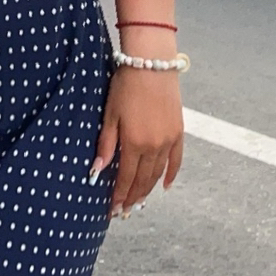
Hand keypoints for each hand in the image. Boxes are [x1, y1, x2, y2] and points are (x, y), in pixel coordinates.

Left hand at [91, 65, 183, 218]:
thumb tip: (97, 171)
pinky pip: (177, 160)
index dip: (118, 195)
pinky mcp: (178, 131)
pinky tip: (166, 187)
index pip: (125, 178)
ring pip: (158, 173)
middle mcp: (154, 146)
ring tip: (138, 203)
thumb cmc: (125, 85)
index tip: (112, 209)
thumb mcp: (110, 114)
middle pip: (142, 180)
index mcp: (134, 143)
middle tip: (123, 211)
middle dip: (132, 197)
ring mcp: (168, 140)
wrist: (151, 63)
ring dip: (148, 190)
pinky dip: (171, 174)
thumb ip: (105, 144)